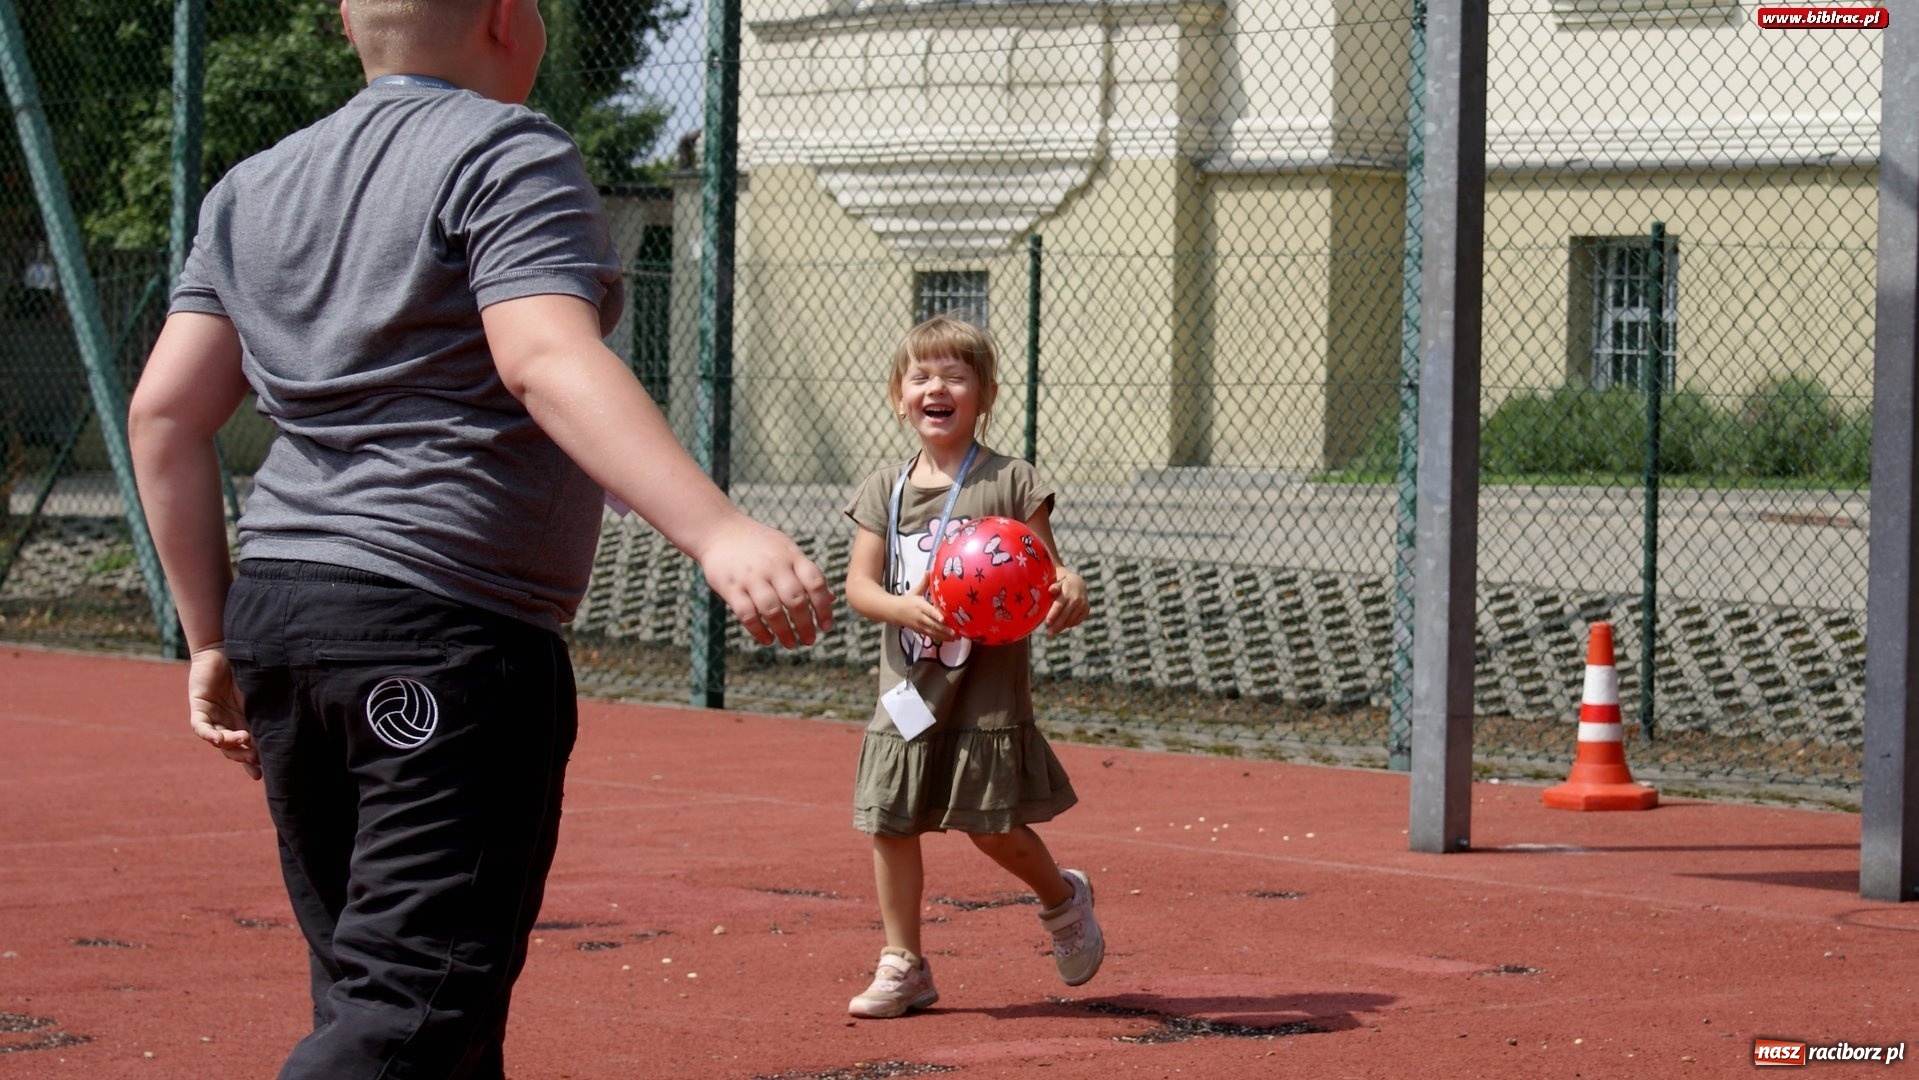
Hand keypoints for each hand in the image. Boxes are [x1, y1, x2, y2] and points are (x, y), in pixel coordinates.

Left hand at [187, 645, 258, 779]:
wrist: (227, 646)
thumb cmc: (250, 666)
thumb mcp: (262, 692)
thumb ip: (271, 707)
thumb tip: (297, 722)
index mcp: (245, 721)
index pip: (249, 746)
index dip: (254, 762)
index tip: (263, 774)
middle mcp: (228, 722)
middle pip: (233, 749)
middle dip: (243, 757)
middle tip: (256, 759)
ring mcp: (213, 716)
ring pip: (218, 741)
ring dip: (230, 745)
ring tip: (242, 740)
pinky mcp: (199, 708)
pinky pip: (201, 727)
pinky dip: (209, 734)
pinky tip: (218, 739)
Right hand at [697, 518, 835, 647]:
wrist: (720, 530)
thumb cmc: (761, 545)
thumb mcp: (787, 551)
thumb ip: (807, 574)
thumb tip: (832, 599)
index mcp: (792, 556)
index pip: (815, 583)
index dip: (824, 607)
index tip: (826, 627)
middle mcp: (773, 566)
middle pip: (795, 599)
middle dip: (805, 625)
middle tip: (809, 641)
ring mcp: (751, 576)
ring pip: (772, 610)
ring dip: (784, 632)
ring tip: (791, 644)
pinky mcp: (731, 587)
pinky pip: (747, 614)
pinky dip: (759, 631)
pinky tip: (768, 640)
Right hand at [900, 571, 955, 641]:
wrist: (893, 612)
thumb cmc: (907, 600)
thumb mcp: (915, 591)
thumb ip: (924, 582)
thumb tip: (930, 570)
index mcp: (920, 606)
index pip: (929, 611)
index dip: (936, 615)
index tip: (943, 618)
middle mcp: (920, 617)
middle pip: (933, 624)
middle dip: (944, 629)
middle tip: (956, 632)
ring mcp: (920, 626)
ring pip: (933, 632)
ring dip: (944, 636)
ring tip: (956, 638)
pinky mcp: (920, 631)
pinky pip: (931, 636)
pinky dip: (940, 638)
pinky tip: (949, 640)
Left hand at [1044, 569, 1088, 635]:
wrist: (1079, 583)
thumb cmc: (1063, 584)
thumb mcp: (1059, 582)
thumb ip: (1055, 586)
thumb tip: (1051, 590)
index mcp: (1068, 593)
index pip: (1059, 605)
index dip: (1053, 614)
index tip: (1047, 622)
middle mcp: (1077, 600)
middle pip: (1065, 615)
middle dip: (1056, 626)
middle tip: (1048, 634)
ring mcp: (1083, 606)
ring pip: (1071, 620)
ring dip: (1061, 627)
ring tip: (1052, 632)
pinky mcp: (1086, 611)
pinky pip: (1076, 621)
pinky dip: (1068, 625)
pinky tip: (1061, 627)